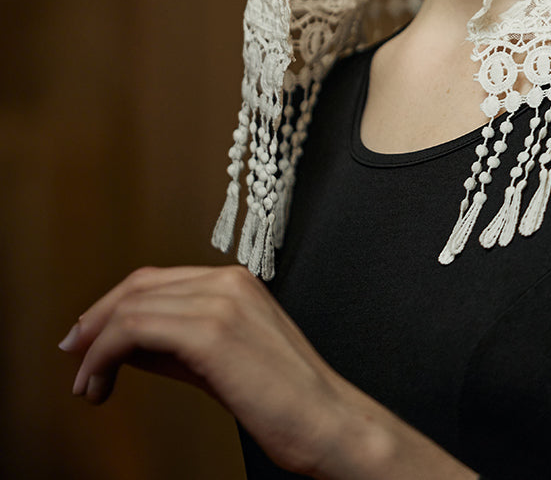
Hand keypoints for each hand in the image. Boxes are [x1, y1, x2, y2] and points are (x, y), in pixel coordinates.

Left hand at [59, 265, 476, 478]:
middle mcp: (228, 282)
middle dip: (96, 320)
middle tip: (74, 355)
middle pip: (140, 285)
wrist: (326, 421)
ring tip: (86, 383)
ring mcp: (221, 302)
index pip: (157, 280)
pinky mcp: (212, 332)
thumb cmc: (284, 401)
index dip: (113, 306)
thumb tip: (127, 344)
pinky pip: (136, 329)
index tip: (87, 339)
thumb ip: (177, 345)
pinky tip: (100, 383)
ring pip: (133, 305)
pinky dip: (105, 355)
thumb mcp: (222, 362)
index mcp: (236, 283)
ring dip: (96, 345)